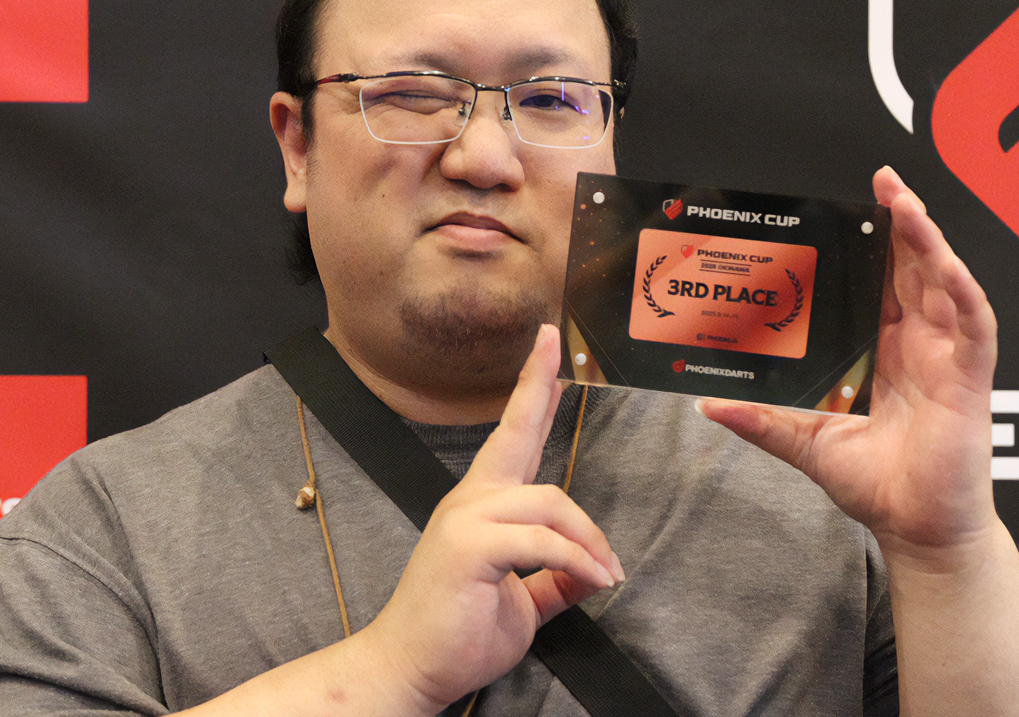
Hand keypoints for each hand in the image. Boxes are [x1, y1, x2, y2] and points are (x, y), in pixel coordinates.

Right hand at [359, 324, 622, 713]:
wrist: (410, 671)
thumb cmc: (458, 635)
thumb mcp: (524, 603)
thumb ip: (554, 580)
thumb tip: (592, 572)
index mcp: (481, 506)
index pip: (512, 436)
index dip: (531, 391)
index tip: (545, 349)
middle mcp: (470, 501)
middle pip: (518, 437)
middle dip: (537, 387)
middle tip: (554, 346)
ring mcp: (465, 519)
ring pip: (548, 500)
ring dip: (588, 538)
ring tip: (608, 573)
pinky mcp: (468, 546)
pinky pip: (539, 541)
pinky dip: (575, 559)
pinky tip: (595, 580)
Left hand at [701, 167, 999, 564]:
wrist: (914, 527)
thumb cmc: (873, 483)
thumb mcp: (806, 440)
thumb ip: (762, 420)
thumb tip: (707, 404)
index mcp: (885, 348)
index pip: (879, 282)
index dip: (872, 242)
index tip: (853, 205)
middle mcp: (918, 343)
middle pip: (912, 269)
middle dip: (900, 222)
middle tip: (882, 181)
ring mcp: (947, 356)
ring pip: (943, 282)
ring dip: (927, 241)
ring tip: (905, 203)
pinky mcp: (970, 377)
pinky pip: (973, 323)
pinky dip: (960, 290)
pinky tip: (943, 264)